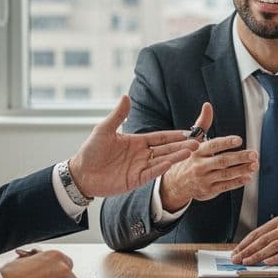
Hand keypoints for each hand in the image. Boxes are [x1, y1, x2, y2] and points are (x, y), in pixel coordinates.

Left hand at [70, 95, 200, 198]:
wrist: (80, 173)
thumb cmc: (91, 151)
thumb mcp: (104, 130)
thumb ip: (118, 115)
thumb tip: (126, 97)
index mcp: (137, 142)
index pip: (160, 137)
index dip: (174, 135)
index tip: (189, 132)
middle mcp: (141, 155)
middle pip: (166, 149)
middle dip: (181, 146)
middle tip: (197, 143)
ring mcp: (139, 168)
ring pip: (162, 161)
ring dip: (175, 157)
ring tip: (190, 152)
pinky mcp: (134, 180)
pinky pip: (150, 174)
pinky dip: (160, 169)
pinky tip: (170, 163)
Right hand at [157, 103, 258, 211]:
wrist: (174, 184)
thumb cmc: (188, 158)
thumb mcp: (192, 140)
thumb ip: (202, 123)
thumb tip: (207, 106)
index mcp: (197, 151)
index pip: (213, 145)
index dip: (226, 142)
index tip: (239, 140)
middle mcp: (199, 165)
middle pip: (222, 161)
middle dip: (240, 157)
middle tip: (254, 154)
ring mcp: (204, 179)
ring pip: (225, 174)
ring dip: (242, 170)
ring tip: (254, 165)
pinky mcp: (208, 191)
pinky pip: (225, 186)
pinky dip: (237, 182)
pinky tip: (248, 177)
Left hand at [230, 217, 277, 265]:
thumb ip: (271, 237)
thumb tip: (251, 250)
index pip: (257, 233)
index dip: (244, 243)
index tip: (235, 252)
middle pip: (262, 240)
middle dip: (247, 250)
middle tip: (237, 259)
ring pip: (272, 246)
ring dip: (258, 255)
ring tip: (248, 262)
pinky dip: (276, 258)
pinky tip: (267, 263)